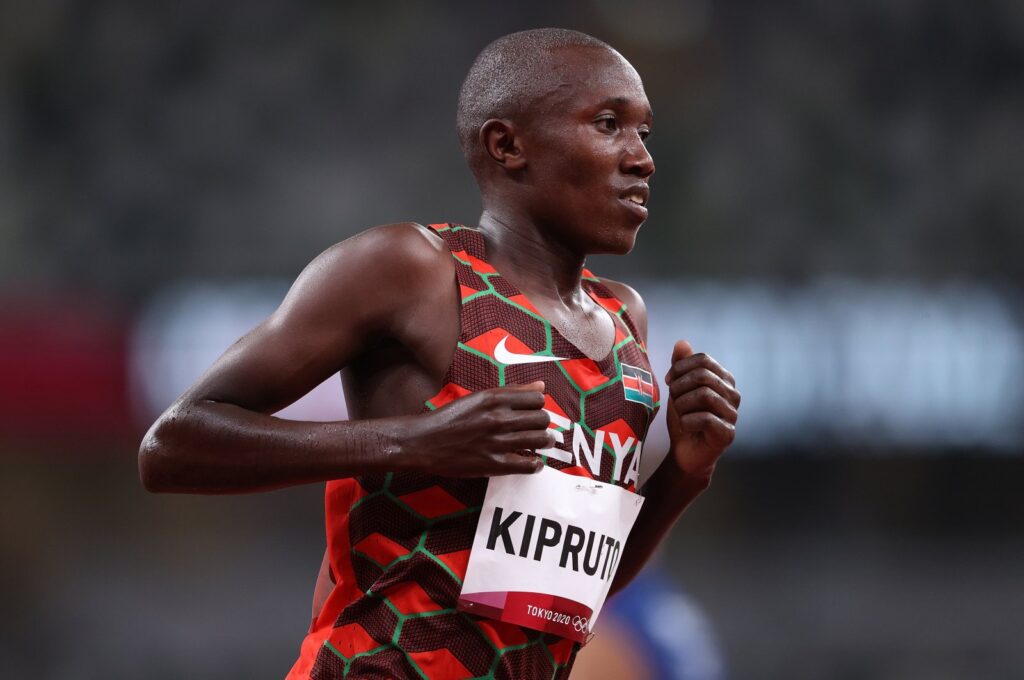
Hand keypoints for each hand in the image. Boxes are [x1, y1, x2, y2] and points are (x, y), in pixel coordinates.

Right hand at [400, 381, 552, 476]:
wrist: (424, 442)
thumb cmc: (450, 418)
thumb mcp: (478, 397)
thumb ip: (511, 391)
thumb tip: (541, 386)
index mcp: (494, 399)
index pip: (537, 398)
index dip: (538, 406)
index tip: (532, 412)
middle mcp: (499, 418)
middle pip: (542, 419)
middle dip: (543, 424)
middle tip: (538, 430)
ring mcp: (497, 442)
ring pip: (540, 440)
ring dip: (544, 442)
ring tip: (539, 445)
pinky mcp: (494, 464)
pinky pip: (528, 465)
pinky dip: (535, 465)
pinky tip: (532, 463)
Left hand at [664, 340, 739, 480]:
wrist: (684, 452)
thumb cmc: (684, 417)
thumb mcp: (678, 389)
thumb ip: (681, 366)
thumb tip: (682, 342)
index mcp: (724, 379)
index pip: (703, 359)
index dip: (680, 367)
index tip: (669, 380)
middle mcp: (733, 394)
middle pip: (703, 376)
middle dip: (680, 387)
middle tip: (673, 399)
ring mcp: (733, 414)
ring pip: (704, 396)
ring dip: (683, 405)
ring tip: (680, 414)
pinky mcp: (728, 434)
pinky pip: (706, 419)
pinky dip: (687, 422)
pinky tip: (685, 427)